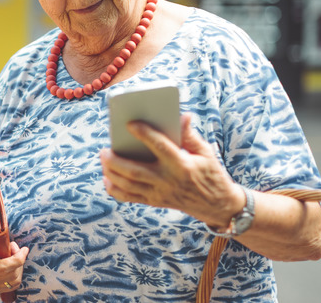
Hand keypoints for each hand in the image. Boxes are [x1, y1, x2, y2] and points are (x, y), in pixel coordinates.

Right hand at [0, 216, 28, 295]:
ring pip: (14, 281)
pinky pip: (12, 285)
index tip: (24, 249)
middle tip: (12, 246)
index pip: (3, 268)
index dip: (17, 259)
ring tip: (11, 253)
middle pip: (11, 275)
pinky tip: (10, 262)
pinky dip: (15, 273)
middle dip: (18, 259)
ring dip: (18, 266)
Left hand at [100, 113, 243, 227]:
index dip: (145, 134)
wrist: (217, 205)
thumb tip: (182, 116)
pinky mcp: (154, 202)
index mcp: (182, 165)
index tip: (130, 123)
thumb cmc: (210, 173)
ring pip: (128, 185)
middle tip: (104, 149)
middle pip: (134, 171)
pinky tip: (106, 178)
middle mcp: (168, 181)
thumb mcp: (205, 152)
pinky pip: (129, 198)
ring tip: (103, 158)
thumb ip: (189, 135)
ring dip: (110, 172)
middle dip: (115, 160)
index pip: (160, 147)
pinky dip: (114, 189)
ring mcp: (159, 194)